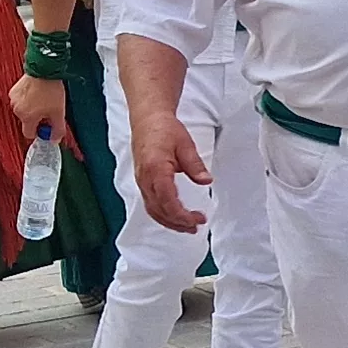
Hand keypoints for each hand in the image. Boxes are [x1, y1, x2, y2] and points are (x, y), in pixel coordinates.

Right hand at [10, 76, 75, 153]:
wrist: (44, 69)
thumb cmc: (51, 89)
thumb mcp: (59, 112)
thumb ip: (57, 129)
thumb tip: (55, 140)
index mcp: (27, 117)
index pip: (29, 134)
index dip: (39, 132)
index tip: (47, 126)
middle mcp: (17, 110)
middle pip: (27, 122)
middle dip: (37, 118)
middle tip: (48, 109)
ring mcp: (14, 100)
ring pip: (24, 111)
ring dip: (32, 108)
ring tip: (42, 98)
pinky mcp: (13, 91)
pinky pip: (20, 101)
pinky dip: (27, 99)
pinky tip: (36, 92)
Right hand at [129, 111, 208, 231]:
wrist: (148, 120)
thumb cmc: (164, 129)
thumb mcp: (185, 145)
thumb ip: (195, 165)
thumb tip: (206, 180)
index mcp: (155, 169)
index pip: (167, 201)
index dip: (181, 215)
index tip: (197, 219)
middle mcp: (145, 178)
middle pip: (159, 210)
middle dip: (178, 223)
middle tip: (196, 226)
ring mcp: (141, 182)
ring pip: (153, 210)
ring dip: (170, 222)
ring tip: (188, 227)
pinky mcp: (142, 182)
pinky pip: (150, 204)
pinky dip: (162, 215)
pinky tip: (174, 218)